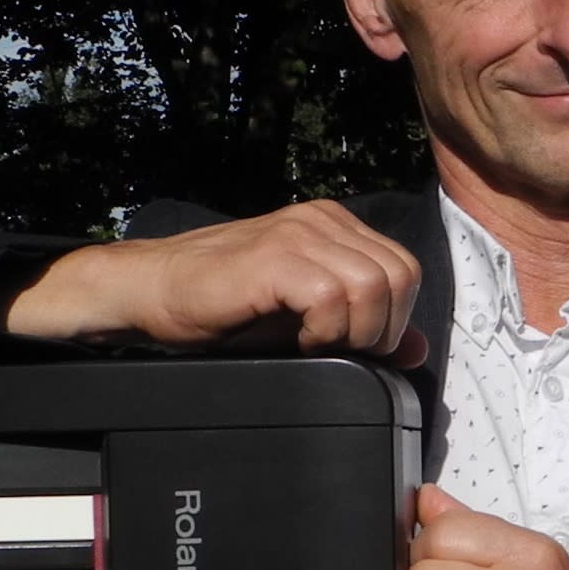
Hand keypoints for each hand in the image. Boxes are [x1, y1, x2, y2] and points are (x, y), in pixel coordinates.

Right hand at [4, 199, 428, 362]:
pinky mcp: (274, 254)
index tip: (359, 347)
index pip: (405, 270)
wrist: (151, 291)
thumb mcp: (308, 321)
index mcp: (336, 226)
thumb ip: (363, 327)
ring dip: (355, 330)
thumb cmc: (224, 307)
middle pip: (401, 276)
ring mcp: (299, 231)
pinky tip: (298, 340)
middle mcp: (322, 220)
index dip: (394, 319)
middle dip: (382, 328)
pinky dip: (326, 329)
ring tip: (316, 344)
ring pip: (375, 284)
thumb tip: (417, 349)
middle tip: (341, 350)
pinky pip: (333, 294)